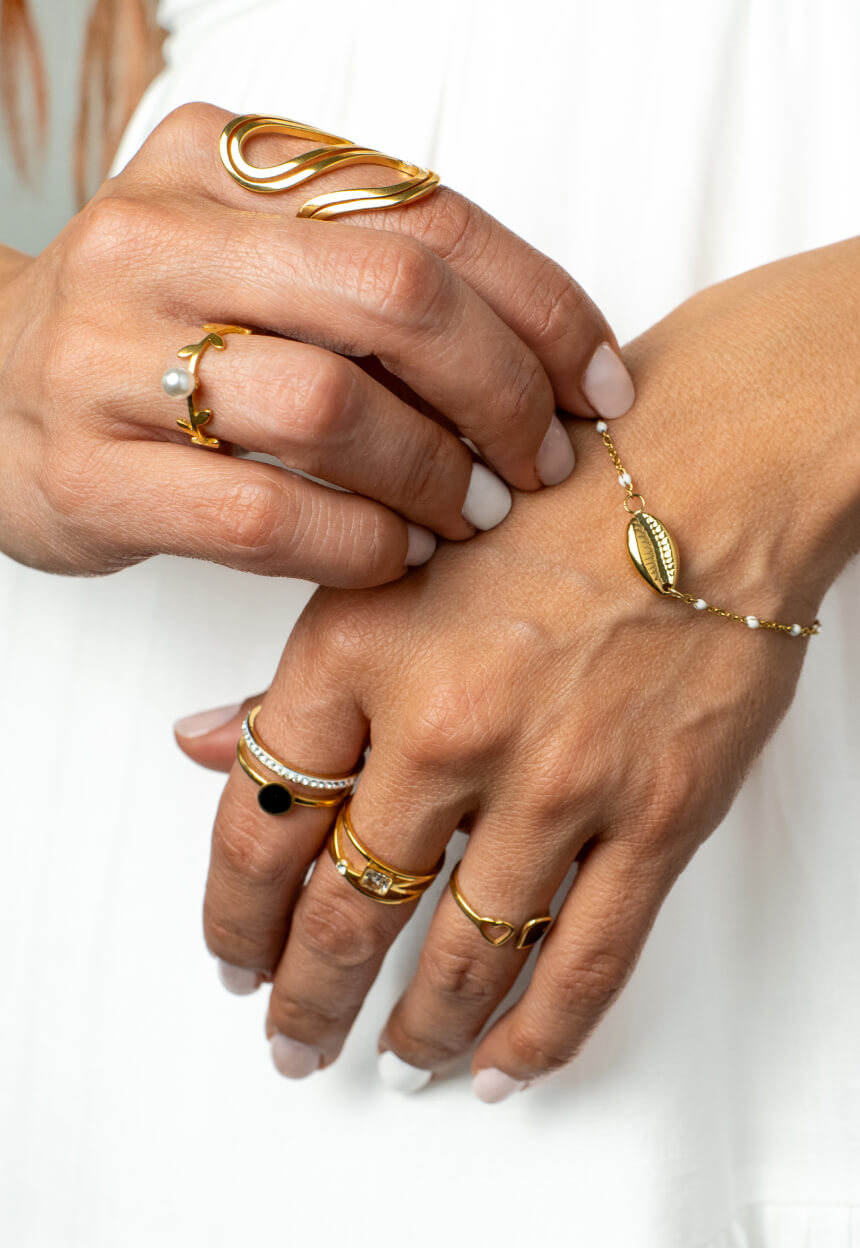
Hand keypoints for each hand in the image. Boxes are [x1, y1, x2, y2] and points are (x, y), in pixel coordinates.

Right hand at [0, 102, 632, 585]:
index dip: (542, 307)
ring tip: (471, 513)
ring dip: (432, 474)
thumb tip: (546, 355)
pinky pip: (263, 513)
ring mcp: (109, 358)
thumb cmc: (153, 335)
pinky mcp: (89, 475)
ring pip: (327, 406)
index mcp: (219, 164)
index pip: (428, 216)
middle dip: (502, 392)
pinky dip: (356, 542)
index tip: (600, 385)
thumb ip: (371, 270)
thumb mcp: (251, 260)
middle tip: (541, 461)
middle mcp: (159, 242)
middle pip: (393, 298)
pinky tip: (392, 553)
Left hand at [177, 239, 859, 1093]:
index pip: (260, 823)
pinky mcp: (655, 815)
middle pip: (345, 913)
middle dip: (306, 998)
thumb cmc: (552, 495)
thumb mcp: (394, 557)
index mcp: (358, 653)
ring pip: (462, 955)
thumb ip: (301, 669)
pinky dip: (537, 1033)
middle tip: (292, 1040)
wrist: (710, 465)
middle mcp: (445, 729)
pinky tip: (500, 1064)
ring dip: (414, 1027)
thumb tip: (210, 746)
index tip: (230, 957)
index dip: (232, 914)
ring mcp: (553, 782)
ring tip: (392, 1058)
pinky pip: (585, 962)